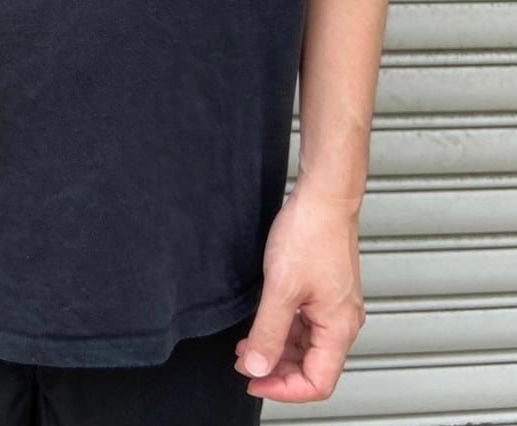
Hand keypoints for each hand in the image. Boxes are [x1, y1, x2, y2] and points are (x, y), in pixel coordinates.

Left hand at [233, 179, 367, 401]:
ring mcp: (335, 306)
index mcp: (339, 328)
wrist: (323, 197)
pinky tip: (263, 323)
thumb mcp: (281, 287)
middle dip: (276, 370)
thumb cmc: (311, 233)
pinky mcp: (326, 290)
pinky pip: (306, 324)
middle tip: (244, 363)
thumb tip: (257, 366)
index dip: (283, 389)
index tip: (253, 381)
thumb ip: (268, 331)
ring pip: (307, 345)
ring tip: (248, 345)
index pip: (317, 382)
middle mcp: (342, 321)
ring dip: (277, 349)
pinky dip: (284, 329)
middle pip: (312, 366)